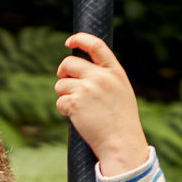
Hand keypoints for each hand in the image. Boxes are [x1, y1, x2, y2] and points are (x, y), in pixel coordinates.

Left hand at [55, 33, 148, 175]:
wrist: (121, 142)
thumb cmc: (121, 120)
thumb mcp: (121, 91)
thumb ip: (105, 77)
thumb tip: (81, 70)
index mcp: (115, 71)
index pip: (96, 45)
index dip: (80, 39)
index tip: (69, 41)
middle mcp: (100, 77)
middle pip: (69, 63)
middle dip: (62, 73)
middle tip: (65, 84)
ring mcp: (87, 89)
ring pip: (61, 84)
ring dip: (64, 95)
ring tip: (79, 108)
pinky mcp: (75, 103)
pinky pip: (60, 101)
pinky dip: (64, 109)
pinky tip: (77, 118)